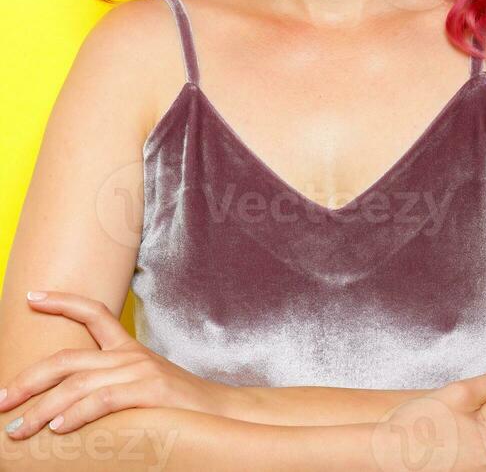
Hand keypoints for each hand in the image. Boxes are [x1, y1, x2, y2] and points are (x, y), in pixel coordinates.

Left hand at [1, 290, 224, 438]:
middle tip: (0, 400)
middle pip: (68, 358)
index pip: (92, 313)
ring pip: (78, 383)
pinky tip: (57, 428)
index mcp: (127, 348)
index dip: (61, 301)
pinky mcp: (149, 392)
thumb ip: (110, 387)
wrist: (221, 414)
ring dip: (41, 408)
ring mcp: (139, 371)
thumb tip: (68, 404)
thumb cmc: (178, 407)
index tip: (31, 296)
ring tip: (17, 429)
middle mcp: (129, 355)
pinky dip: (77, 414)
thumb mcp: (141, 387)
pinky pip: (103, 400)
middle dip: (28, 379)